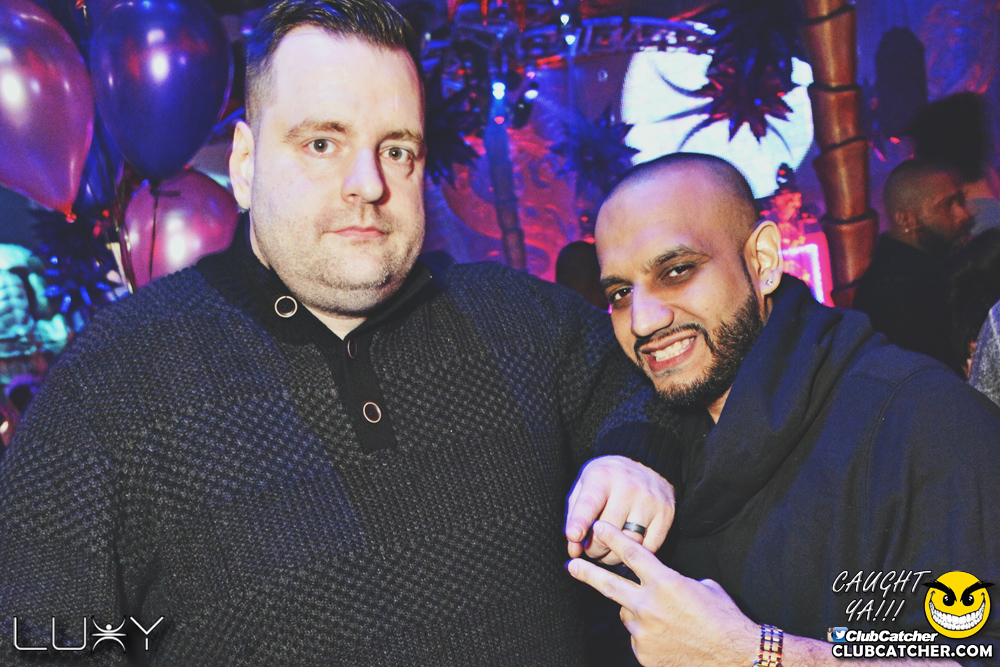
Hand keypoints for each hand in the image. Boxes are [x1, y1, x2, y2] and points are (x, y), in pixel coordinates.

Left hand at [564, 456, 673, 563]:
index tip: (572, 536)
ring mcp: (650, 500)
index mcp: (602, 477)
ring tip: (605, 554)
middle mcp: (628, 487)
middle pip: (609, 531)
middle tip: (589, 551)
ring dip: (613, 557)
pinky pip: (650, 547)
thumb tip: (574, 551)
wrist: (644, 462)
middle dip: (594, 549)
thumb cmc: (606, 480)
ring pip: (630, 543)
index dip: (580, 521)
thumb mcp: (584, 488)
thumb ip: (575, 518)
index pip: (590, 502)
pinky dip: (635, 555)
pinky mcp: (666, 512)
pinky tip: (625, 551)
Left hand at [567, 521, 758, 666]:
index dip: (612, 537)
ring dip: (638, 612)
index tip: (597, 527)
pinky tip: (669, 639)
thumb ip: (674, 582)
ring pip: (627, 614)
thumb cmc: (724, 619)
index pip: (632, 553)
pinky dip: (648, 635)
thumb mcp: (702, 587)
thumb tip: (661, 585)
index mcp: (666, 583)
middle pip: (609, 584)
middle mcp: (649, 606)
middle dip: (587, 573)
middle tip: (571, 565)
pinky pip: (637, 637)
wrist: (734, 657)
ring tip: (666, 620)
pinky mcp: (643, 653)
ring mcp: (643, 631)